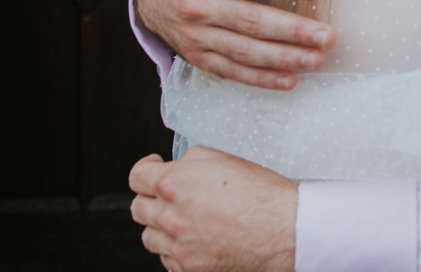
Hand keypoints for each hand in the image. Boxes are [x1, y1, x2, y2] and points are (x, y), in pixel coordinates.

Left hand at [131, 147, 297, 271]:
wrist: (283, 232)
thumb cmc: (261, 196)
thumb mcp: (225, 159)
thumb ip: (191, 161)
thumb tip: (178, 166)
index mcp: (174, 184)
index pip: (137, 176)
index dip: (145, 169)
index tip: (151, 170)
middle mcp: (170, 217)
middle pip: (138, 208)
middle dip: (151, 199)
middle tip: (168, 197)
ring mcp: (177, 247)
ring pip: (148, 237)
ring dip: (160, 227)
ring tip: (183, 221)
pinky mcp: (188, 270)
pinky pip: (166, 260)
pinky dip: (175, 250)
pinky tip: (195, 240)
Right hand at [136, 0, 334, 89]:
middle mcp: (198, 5)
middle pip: (250, 21)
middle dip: (291, 31)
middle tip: (326, 36)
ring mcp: (197, 35)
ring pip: (244, 51)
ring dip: (283, 58)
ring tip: (317, 59)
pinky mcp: (198, 57)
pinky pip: (232, 71)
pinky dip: (260, 78)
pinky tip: (289, 80)